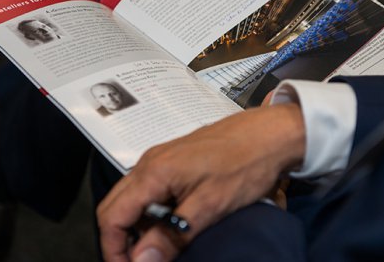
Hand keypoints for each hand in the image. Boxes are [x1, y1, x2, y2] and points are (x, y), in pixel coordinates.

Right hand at [96, 102, 303, 261]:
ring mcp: (162, 160)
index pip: (112, 216)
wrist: (271, 134)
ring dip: (140, 227)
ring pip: (133, 200)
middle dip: (122, 240)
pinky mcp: (175, 162)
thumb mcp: (210, 206)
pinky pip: (151, 191)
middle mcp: (150, 163)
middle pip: (115, 207)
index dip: (114, 249)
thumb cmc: (245, 162)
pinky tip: (175, 225)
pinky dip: (154, 213)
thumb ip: (172, 235)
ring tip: (163, 248)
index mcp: (153, 172)